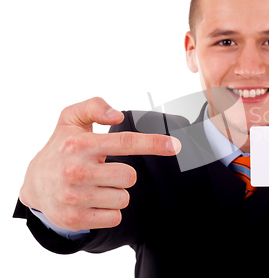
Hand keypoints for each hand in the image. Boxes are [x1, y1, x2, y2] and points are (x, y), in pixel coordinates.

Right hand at [19, 97, 181, 230]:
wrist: (34, 184)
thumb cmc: (60, 147)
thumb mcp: (71, 119)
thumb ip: (94, 107)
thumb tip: (117, 115)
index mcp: (80, 144)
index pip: (126, 142)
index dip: (154, 143)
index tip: (175, 146)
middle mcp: (76, 170)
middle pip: (130, 176)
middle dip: (123, 174)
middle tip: (103, 170)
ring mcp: (74, 196)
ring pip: (123, 198)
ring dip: (115, 193)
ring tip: (95, 186)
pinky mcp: (74, 219)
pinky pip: (114, 217)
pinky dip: (109, 211)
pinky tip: (92, 202)